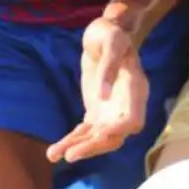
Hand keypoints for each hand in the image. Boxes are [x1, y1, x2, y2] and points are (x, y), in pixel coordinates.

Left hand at [47, 15, 147, 164]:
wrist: (104, 33)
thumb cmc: (110, 34)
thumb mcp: (111, 43)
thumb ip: (108, 67)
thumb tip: (103, 96)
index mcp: (135, 89)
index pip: (132, 120)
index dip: (118, 131)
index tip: (99, 135)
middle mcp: (126, 105)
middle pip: (114, 136)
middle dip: (93, 147)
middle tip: (69, 155)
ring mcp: (111, 111)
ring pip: (97, 138)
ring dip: (77, 148)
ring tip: (53, 156)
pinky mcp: (97, 113)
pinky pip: (85, 132)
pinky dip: (71, 141)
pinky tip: (54, 151)